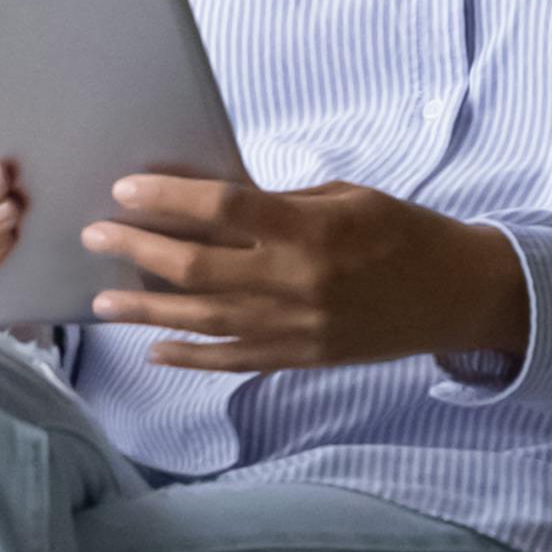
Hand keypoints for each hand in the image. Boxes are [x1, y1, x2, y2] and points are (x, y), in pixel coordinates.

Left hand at [79, 175, 526, 371]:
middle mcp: (297, 281)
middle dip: (138, 250)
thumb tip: (207, 201)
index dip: (167, 198)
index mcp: (310, 229)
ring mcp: (296, 327)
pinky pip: (233, 361)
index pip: (222, 207)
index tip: (124, 190)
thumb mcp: (344, 196)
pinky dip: (190, 358)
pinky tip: (153, 351)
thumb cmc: (399, 231)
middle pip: (198, 265)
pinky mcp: (301, 358)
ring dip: (146, 311)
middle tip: (95, 237)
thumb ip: (278, 204)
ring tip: (101, 302)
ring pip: (203, 319)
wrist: (455, 295)